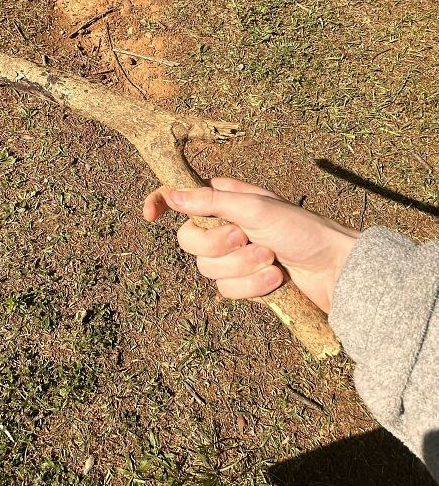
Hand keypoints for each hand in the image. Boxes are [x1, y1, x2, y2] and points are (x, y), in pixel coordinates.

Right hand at [143, 178, 359, 313]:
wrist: (335, 271)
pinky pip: (227, 290)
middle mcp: (225, 226)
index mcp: (226, 199)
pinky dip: (251, 287)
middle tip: (244, 237)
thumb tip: (171, 195)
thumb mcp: (256, 207)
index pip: (181, 198)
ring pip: (208, 269)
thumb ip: (211, 202)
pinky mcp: (245, 284)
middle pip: (188, 240)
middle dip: (217, 244)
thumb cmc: (301, 229)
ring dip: (241, 267)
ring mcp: (234, 257)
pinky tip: (275, 279)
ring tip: (271, 260)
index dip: (161, 203)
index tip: (150, 215)